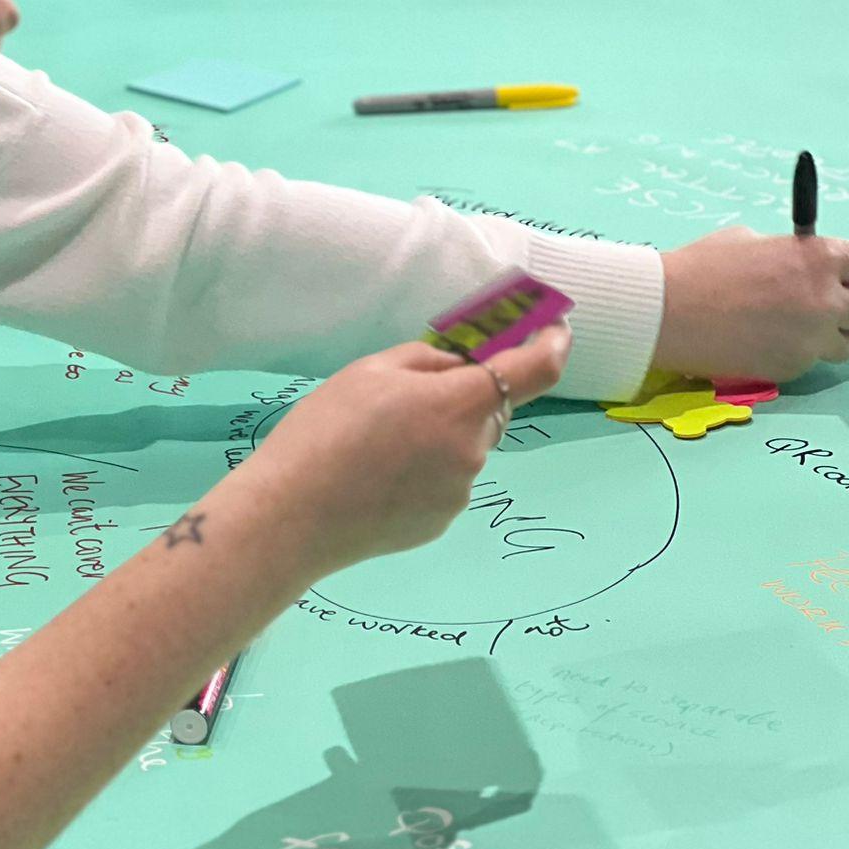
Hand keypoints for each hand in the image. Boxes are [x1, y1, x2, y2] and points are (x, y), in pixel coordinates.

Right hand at [242, 324, 570, 579]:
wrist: (292, 514)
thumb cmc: (326, 430)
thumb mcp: (371, 371)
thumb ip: (428, 360)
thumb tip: (462, 363)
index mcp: (459, 404)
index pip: (535, 370)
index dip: (553, 342)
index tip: (556, 326)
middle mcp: (473, 451)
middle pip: (491, 408)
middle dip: (467, 393)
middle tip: (409, 393)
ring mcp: (461, 493)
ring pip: (467, 445)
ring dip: (443, 433)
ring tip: (379, 441)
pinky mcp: (441, 522)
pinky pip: (448, 480)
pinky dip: (428, 468)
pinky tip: (380, 473)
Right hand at [655, 227, 848, 381]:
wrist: (665, 311)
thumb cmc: (700, 267)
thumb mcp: (749, 241)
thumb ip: (788, 255)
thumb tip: (802, 268)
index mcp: (817, 258)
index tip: (845, 276)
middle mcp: (824, 301)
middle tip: (825, 306)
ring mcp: (810, 340)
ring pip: (844, 345)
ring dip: (826, 336)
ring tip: (789, 328)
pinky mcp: (791, 369)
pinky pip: (806, 362)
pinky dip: (791, 353)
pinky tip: (759, 341)